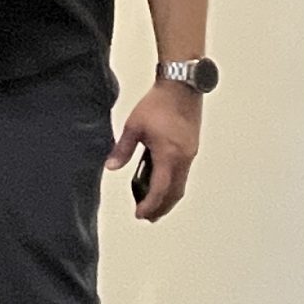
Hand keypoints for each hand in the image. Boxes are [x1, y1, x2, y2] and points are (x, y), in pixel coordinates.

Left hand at [108, 81, 200, 221]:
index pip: (160, 189)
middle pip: (175, 192)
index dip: (149, 205)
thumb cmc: (158, 103)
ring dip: (168, 197)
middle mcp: (184, 158)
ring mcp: (190, 153)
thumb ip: (122, 149)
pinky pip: (183, 173)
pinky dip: (173, 184)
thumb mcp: (134, 126)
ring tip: (154, 206)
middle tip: (147, 217)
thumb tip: (112, 167)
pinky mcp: (191, 147)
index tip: (139, 214)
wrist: (181, 86)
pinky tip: (162, 184)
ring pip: (181, 184)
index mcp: (169, 155)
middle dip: (161, 207)